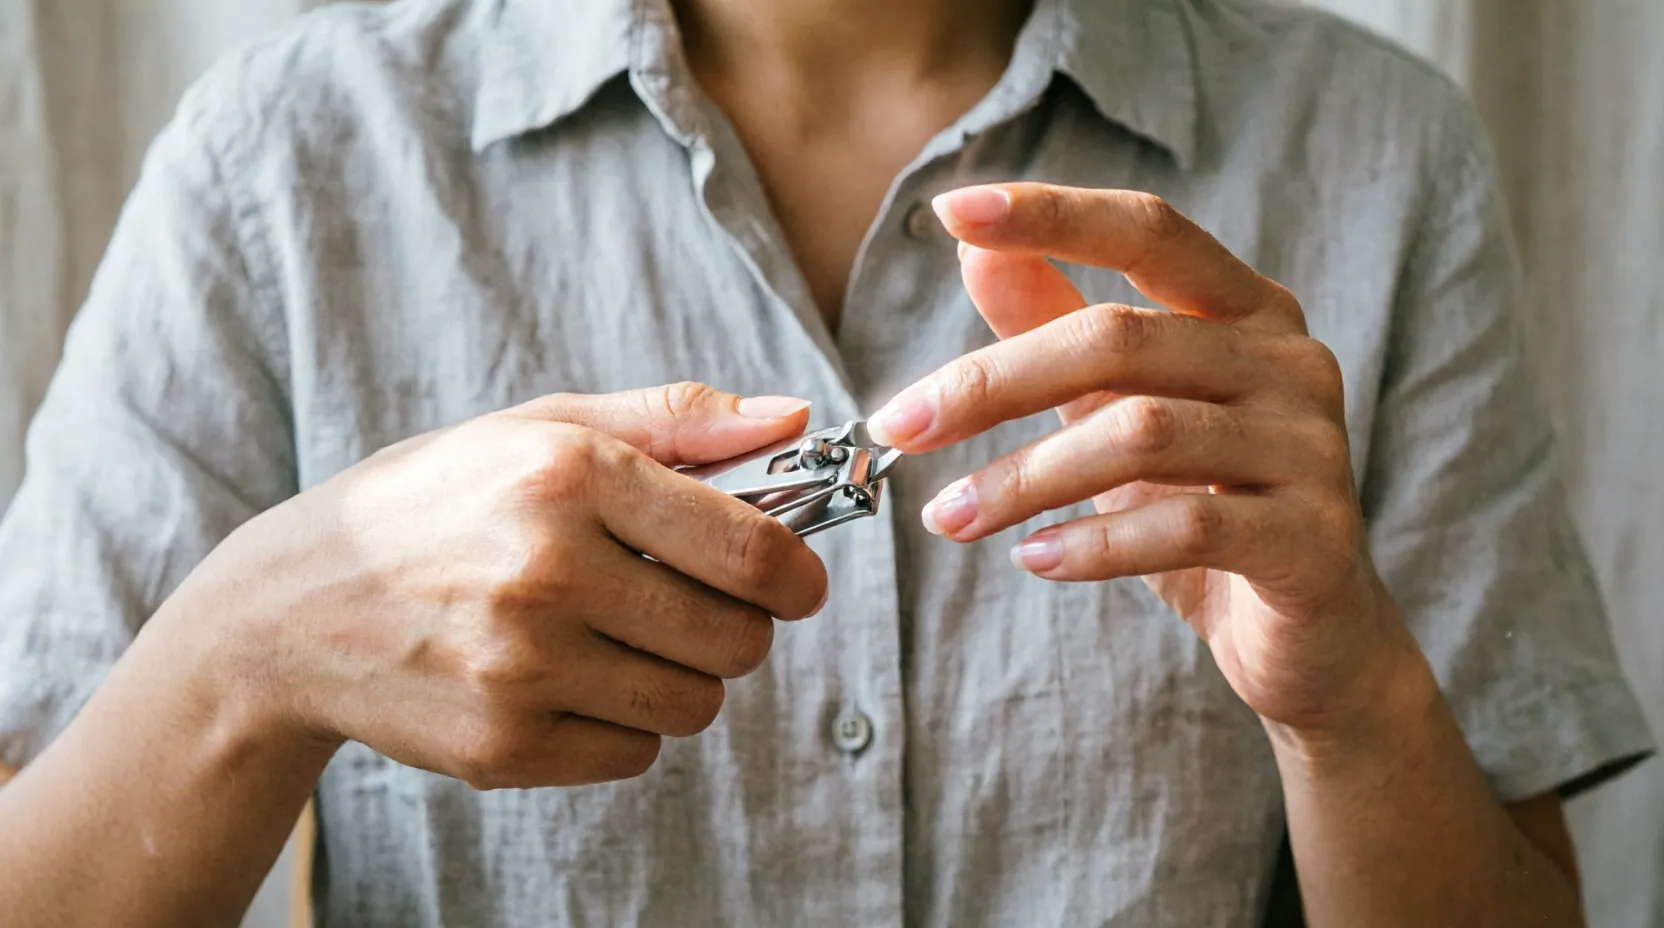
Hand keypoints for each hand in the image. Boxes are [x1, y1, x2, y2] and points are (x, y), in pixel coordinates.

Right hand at [163, 384, 828, 787]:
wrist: (292, 611)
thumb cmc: (436, 503)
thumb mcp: (541, 428)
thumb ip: (675, 421)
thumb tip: (799, 419)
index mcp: (569, 475)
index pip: (750, 551)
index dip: (798, 573)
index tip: (797, 580)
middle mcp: (548, 572)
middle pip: (738, 640)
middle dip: (737, 626)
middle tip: (693, 605)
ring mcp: (521, 669)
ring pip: (695, 705)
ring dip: (681, 677)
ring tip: (622, 639)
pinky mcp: (502, 746)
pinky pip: (635, 753)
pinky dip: (623, 724)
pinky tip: (569, 681)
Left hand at [868, 184, 1423, 735]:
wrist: (1311, 638)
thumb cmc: (1205, 506)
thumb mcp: (1119, 409)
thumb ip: (1057, 328)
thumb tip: (974, 253)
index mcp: (1247, 308)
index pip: (1148, 230)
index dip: (1052, 215)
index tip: (951, 209)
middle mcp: (1290, 360)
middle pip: (1120, 338)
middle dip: (993, 382)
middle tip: (900, 426)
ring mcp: (1310, 447)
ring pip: (1142, 434)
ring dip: (1022, 479)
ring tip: (947, 516)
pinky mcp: (1310, 539)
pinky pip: (1185, 527)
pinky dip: (1093, 544)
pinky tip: (1032, 559)